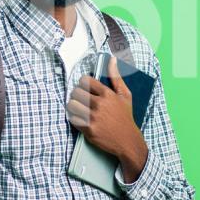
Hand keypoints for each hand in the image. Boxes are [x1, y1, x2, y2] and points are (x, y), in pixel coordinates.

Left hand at [66, 56, 147, 178]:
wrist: (127, 140)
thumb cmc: (125, 117)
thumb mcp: (125, 95)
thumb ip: (116, 77)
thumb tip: (112, 59)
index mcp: (107, 94)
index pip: (84, 81)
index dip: (83, 84)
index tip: (85, 89)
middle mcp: (99, 105)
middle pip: (75, 92)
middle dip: (77, 95)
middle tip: (81, 100)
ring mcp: (93, 117)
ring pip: (71, 105)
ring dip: (73, 107)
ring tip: (79, 109)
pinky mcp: (88, 129)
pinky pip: (72, 119)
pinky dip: (74, 119)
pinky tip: (81, 119)